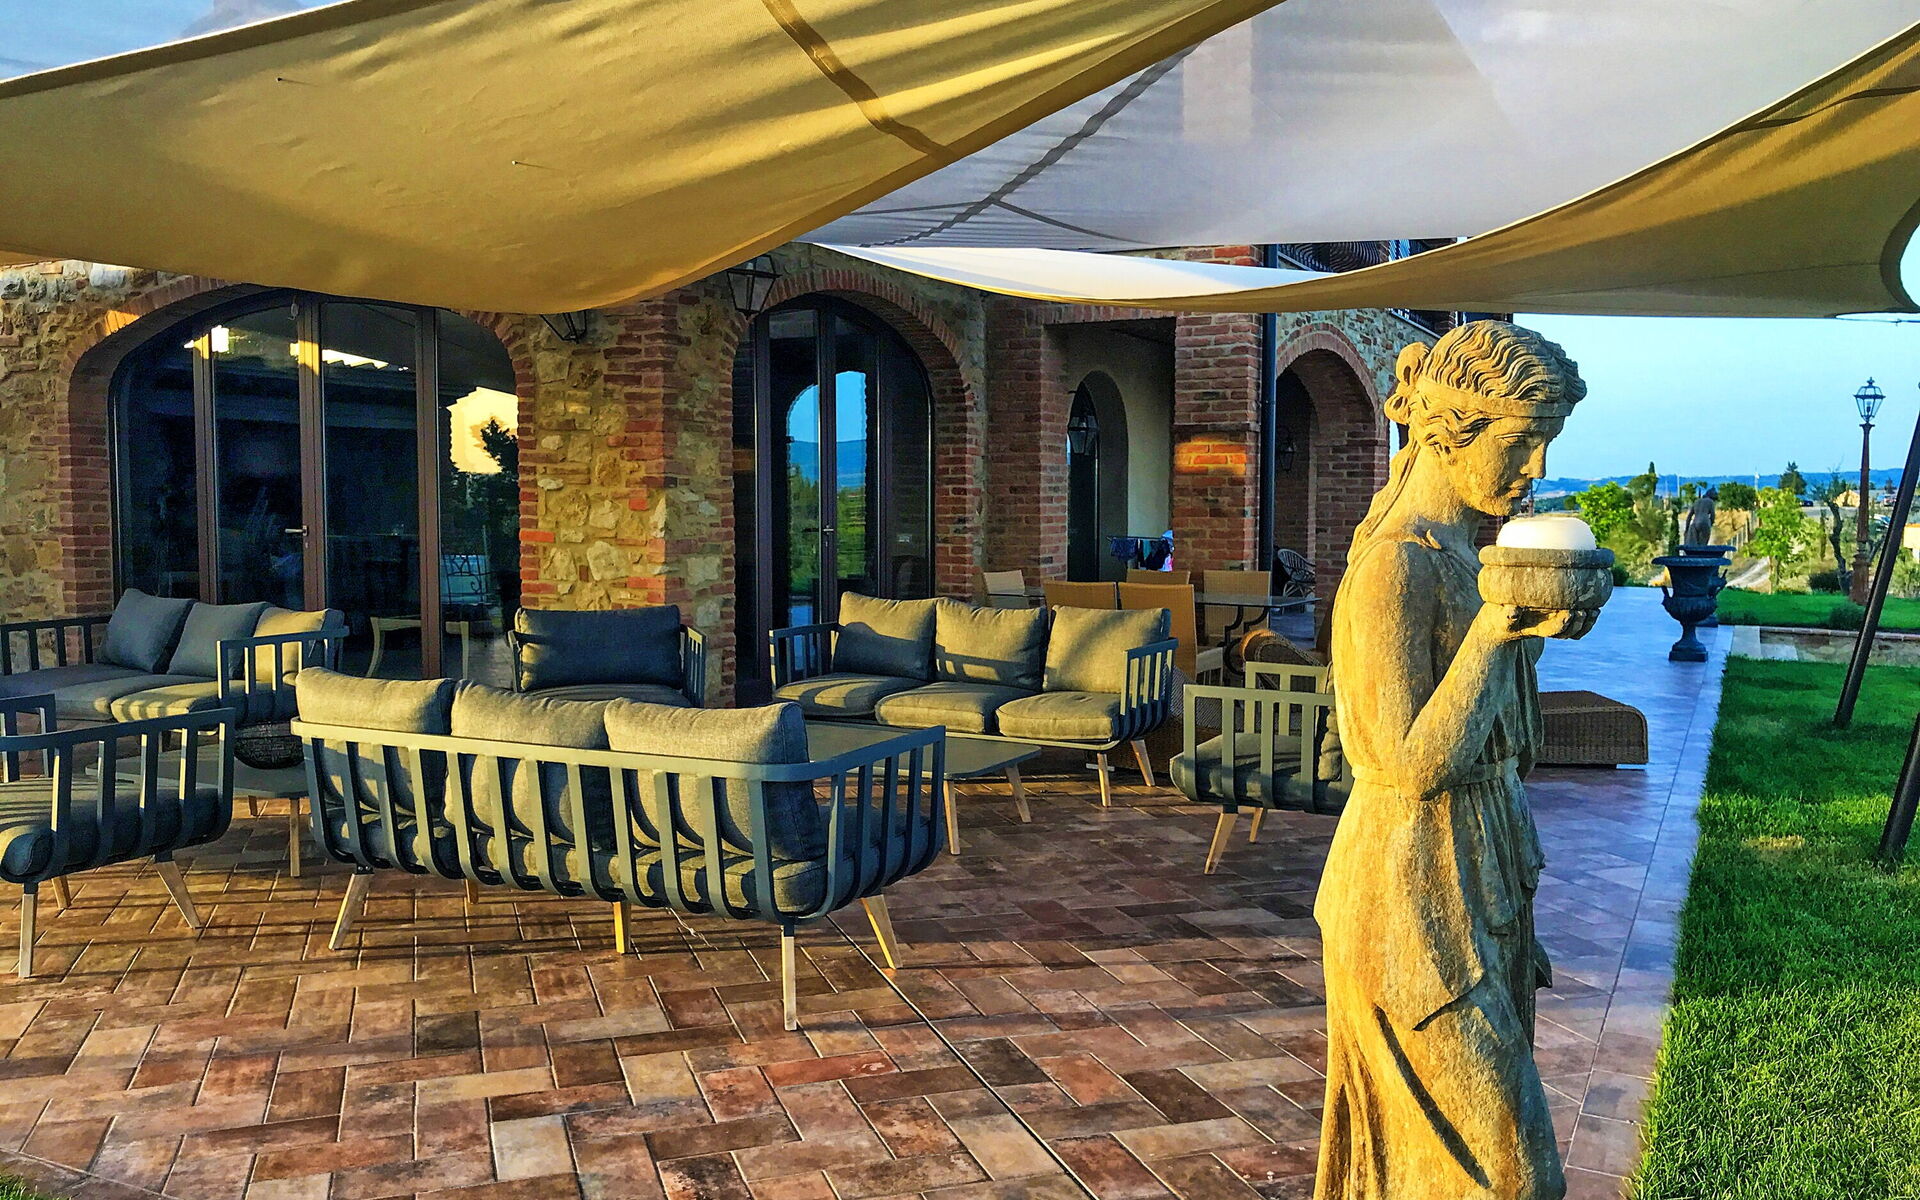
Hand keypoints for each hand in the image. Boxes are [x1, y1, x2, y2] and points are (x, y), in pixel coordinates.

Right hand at [1476, 604, 1596, 641]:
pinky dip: (1588, 620)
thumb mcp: (1498, 619)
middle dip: (1578, 623)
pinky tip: (1594, 606)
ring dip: (1586, 622)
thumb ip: (1506, 616)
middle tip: (1583, 609)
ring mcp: (1553, 624)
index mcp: (1535, 629)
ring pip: (1575, 631)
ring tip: (1594, 609)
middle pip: (1568, 632)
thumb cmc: (1497, 619)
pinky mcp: (1557, 618)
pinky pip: (1578, 626)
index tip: (1569, 611)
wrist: (1499, 624)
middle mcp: (1547, 628)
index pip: (1553, 630)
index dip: (1564, 623)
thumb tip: (1513, 610)